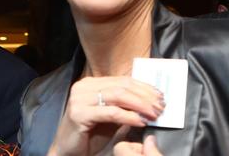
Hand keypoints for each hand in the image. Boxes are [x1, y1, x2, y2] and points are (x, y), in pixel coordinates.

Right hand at [47, 76, 163, 155]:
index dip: (144, 87)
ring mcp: (80, 99)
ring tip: (153, 114)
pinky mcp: (79, 114)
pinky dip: (129, 117)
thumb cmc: (89, 135)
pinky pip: (111, 113)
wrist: (67, 152)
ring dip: (140, 105)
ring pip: (118, 96)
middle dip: (145, 96)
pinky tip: (141, 122)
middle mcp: (84, 87)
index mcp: (91, 84)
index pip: (123, 80)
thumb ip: (124, 106)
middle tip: (161, 107)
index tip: (160, 96)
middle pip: (122, 86)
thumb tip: (150, 101)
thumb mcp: (110, 117)